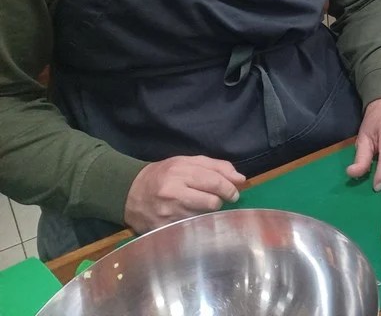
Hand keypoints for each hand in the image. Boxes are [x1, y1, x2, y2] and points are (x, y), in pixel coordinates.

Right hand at [124, 156, 244, 233]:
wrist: (130, 193)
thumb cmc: (163, 174)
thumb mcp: (187, 162)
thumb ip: (216, 166)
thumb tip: (240, 179)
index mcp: (179, 172)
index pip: (214, 182)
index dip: (229, 188)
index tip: (235, 192)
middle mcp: (172, 193)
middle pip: (212, 202)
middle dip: (220, 201)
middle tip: (219, 199)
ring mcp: (167, 213)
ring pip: (203, 216)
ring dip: (207, 212)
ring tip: (199, 206)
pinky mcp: (163, 229)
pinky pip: (190, 228)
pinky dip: (195, 223)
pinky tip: (190, 217)